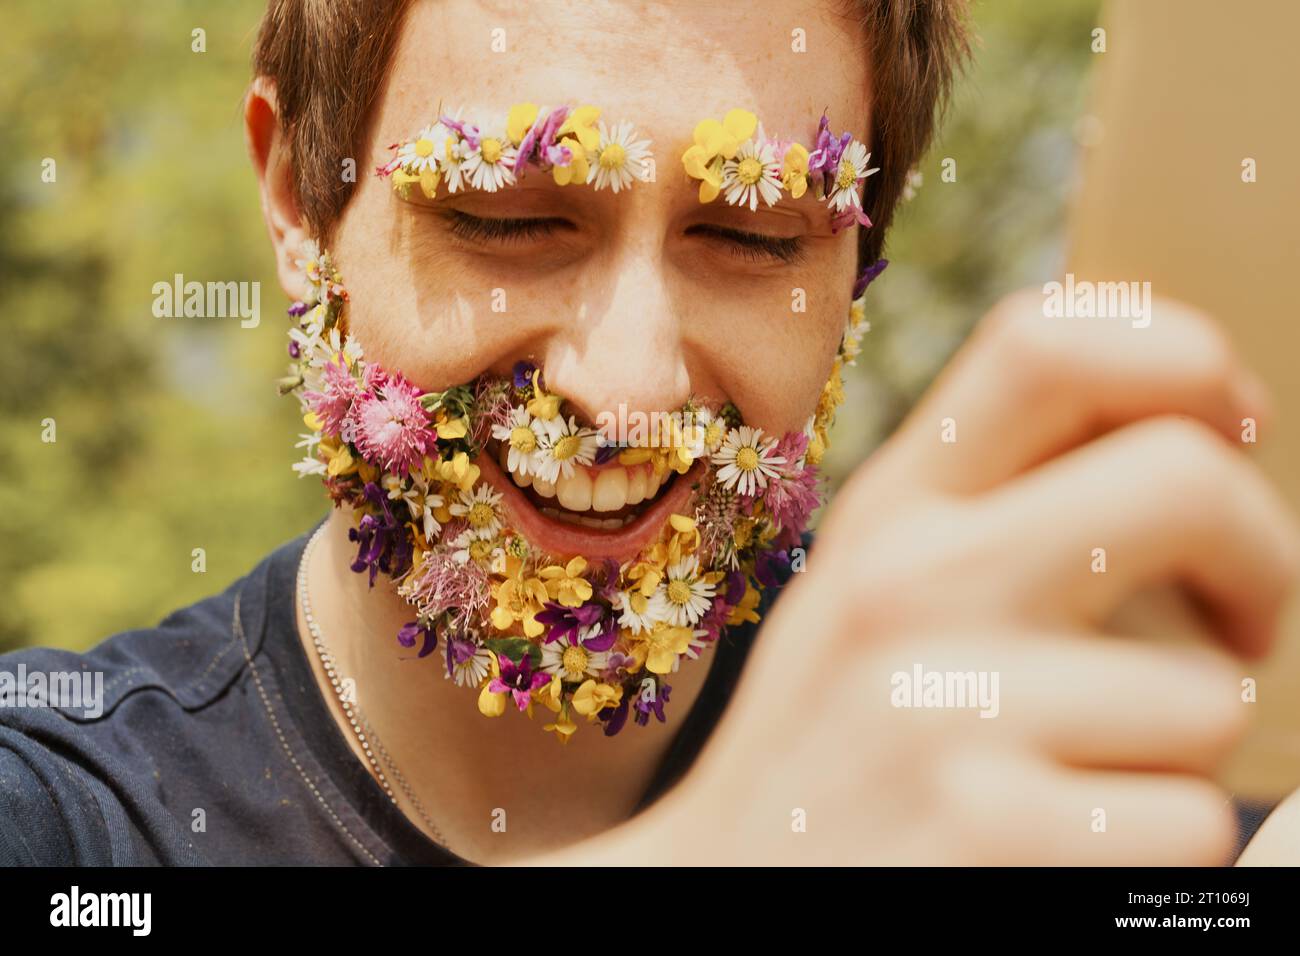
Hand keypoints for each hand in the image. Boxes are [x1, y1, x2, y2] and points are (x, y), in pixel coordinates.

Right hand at [540, 292, 1299, 864]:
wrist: (732, 890)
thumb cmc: (835, 740)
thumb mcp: (875, 591)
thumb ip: (997, 504)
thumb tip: (1201, 428)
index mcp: (891, 511)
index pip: (1046, 342)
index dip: (1180, 354)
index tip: (1227, 423)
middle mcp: (910, 583)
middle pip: (1180, 478)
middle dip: (1262, 554)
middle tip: (1244, 623)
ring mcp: (944, 705)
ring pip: (1208, 697)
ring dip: (1177, 752)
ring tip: (1071, 779)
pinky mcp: (987, 830)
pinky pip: (1188, 823)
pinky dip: (1154, 849)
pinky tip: (1056, 851)